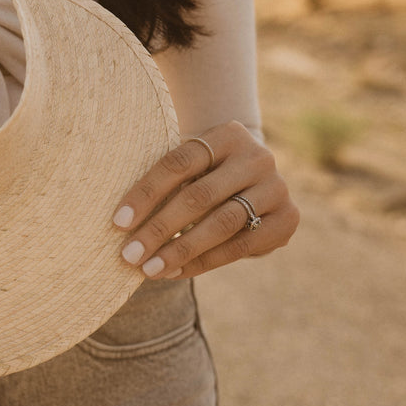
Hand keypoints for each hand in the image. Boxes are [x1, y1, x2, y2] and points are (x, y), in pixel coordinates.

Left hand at [111, 120, 298, 280]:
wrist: (253, 182)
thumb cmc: (206, 173)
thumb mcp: (190, 166)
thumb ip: (165, 183)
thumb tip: (121, 223)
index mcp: (227, 134)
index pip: (178, 163)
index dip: (146, 193)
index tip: (118, 222)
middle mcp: (257, 157)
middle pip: (199, 196)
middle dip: (160, 229)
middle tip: (129, 255)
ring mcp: (277, 187)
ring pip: (221, 224)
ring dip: (180, 250)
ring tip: (149, 269)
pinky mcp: (287, 218)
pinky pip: (239, 246)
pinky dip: (203, 262)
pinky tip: (175, 272)